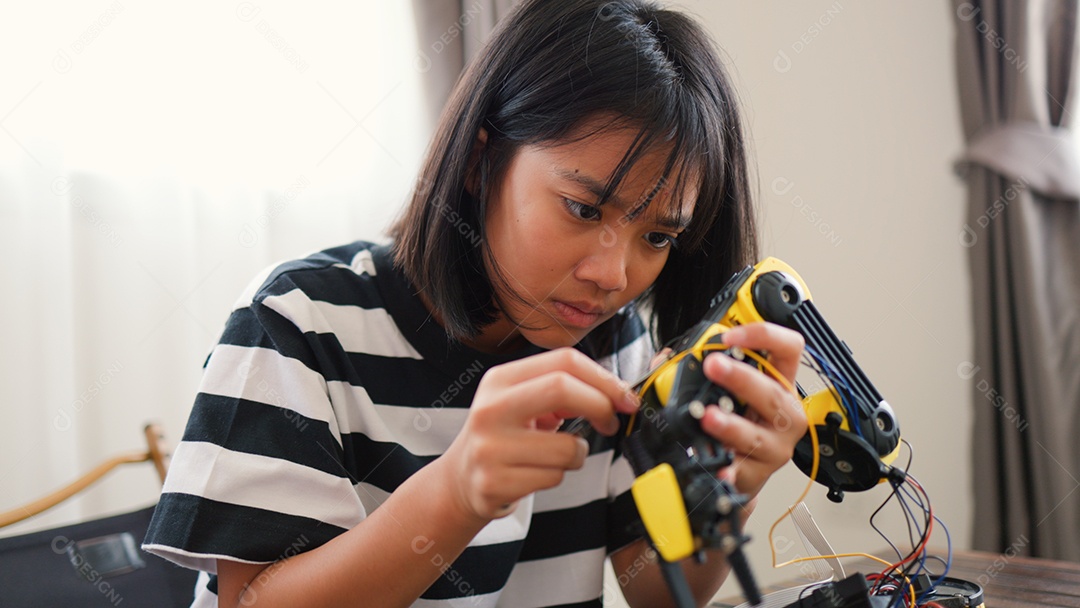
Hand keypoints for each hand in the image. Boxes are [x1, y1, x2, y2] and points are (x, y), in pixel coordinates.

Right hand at [440, 348, 639, 521]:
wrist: (460, 479)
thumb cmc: (505, 437)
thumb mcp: (522, 402)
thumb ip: (563, 390)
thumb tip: (617, 394)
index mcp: (500, 380)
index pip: (563, 362)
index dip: (603, 378)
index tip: (624, 397)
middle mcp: (490, 409)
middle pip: (562, 389)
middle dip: (600, 405)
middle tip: (610, 421)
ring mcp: (489, 447)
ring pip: (566, 447)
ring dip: (577, 454)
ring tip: (556, 455)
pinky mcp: (493, 483)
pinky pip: (553, 478)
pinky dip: (556, 476)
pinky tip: (536, 473)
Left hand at [699, 322, 806, 498]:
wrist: (738, 467)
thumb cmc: (734, 419)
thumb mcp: (723, 388)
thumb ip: (696, 367)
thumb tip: (664, 360)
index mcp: (780, 383)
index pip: (788, 348)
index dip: (764, 336)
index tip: (731, 336)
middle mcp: (785, 414)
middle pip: (772, 392)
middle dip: (741, 378)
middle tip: (713, 366)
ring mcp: (775, 446)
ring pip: (756, 434)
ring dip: (731, 424)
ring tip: (708, 416)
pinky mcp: (758, 473)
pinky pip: (741, 471)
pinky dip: (729, 469)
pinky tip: (718, 467)